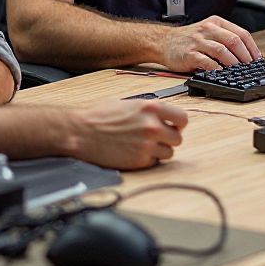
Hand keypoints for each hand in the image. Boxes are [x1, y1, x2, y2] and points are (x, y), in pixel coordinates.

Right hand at [73, 99, 187, 169]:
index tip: (174, 126)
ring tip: (144, 145)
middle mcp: (152, 126)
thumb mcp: (129, 103)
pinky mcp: (139, 161)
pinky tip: (135, 152)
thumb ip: (149, 110)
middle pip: (178, 138)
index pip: (182, 118)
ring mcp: (146, 145)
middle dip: (168, 138)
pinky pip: (154, 163)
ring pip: (169, 153)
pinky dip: (148, 160)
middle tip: (156, 138)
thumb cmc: (100, 116)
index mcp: (151, 108)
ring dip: (159, 150)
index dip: (178, 124)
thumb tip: (164, 117)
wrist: (82, 132)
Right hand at [158, 15, 261, 71]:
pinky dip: (217, 69)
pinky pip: (207, 62)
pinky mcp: (189, 54)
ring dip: (234, 63)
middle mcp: (208, 29)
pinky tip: (222, 74)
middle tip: (250, 67)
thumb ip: (225, 39)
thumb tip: (247, 55)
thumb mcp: (208, 32)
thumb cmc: (188, 39)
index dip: (252, 48)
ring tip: (239, 71)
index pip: (241, 33)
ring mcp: (198, 41)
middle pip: (234, 41)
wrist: (163, 42)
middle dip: (246, 56)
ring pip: (223, 51)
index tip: (257, 59)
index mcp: (216, 23)